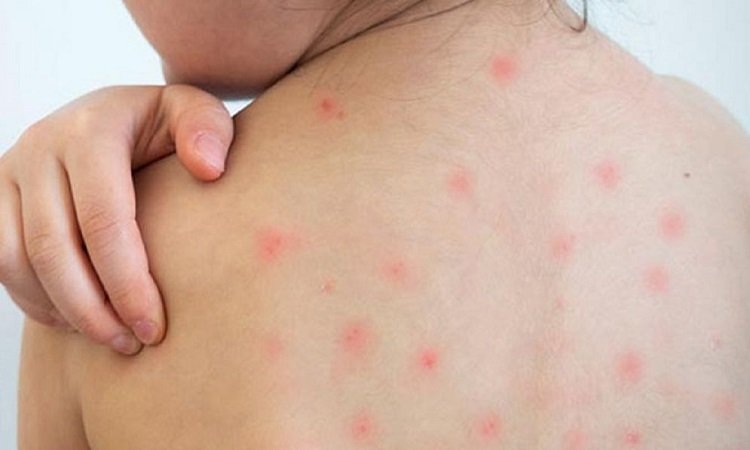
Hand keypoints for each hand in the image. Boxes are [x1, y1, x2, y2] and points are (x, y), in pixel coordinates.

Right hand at [0, 85, 233, 354]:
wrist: (114, 116)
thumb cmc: (165, 126)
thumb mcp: (195, 113)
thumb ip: (208, 129)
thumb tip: (209, 169)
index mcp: (91, 131)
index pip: (103, 220)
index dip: (127, 282)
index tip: (156, 327)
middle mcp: (40, 148)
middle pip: (54, 248)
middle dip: (93, 310)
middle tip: (133, 344)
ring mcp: (10, 173)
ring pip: (16, 261)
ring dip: (62, 310)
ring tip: (111, 338)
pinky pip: (0, 261)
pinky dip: (35, 299)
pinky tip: (79, 320)